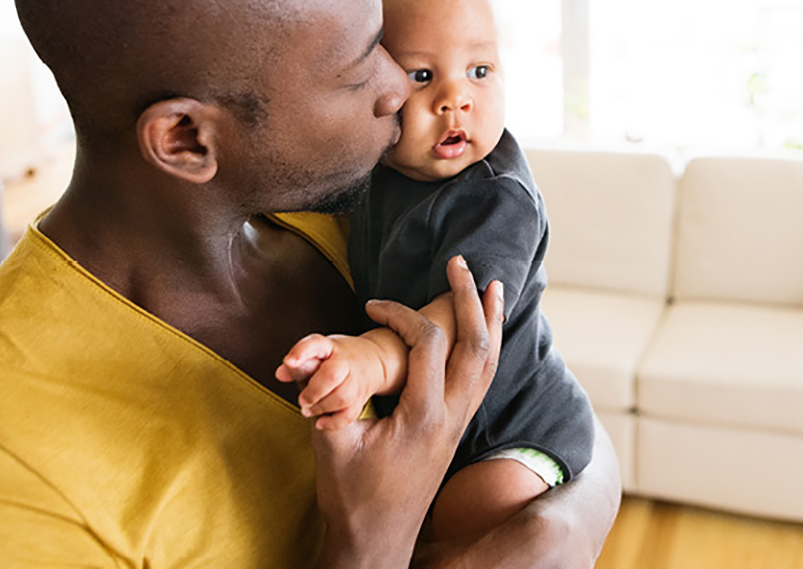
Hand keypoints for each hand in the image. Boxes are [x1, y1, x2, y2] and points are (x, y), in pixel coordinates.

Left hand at [276, 334, 386, 429]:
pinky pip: (350, 414)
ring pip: (343, 397)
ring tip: (307, 410)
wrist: (374, 360)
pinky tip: (320, 422)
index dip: (302, 352)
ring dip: (321, 407)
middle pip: (332, 375)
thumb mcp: (318, 352)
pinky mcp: (361, 398)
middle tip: (301, 400)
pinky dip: (334, 422)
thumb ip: (298, 363)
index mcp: (330, 347)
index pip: (316, 344)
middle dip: (314, 391)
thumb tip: (280, 374)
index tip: (288, 361)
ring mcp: (356, 380)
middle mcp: (346, 362)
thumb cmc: (337, 356)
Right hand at [313, 256, 503, 568]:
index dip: (401, 314)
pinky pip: (483, 381)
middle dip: (469, 299)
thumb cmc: (352, 497)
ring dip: (491, 321)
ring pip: (489, 364)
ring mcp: (459, 425)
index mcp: (423, 415)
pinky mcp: (456, 431)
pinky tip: (486, 332)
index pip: (429, 344)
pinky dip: (487, 348)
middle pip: (477, 346)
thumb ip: (327, 397)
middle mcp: (451, 417)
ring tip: (493, 286)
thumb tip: (309, 359)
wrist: (378, 542)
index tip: (371, 307)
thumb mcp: (332, 444)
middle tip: (461, 262)